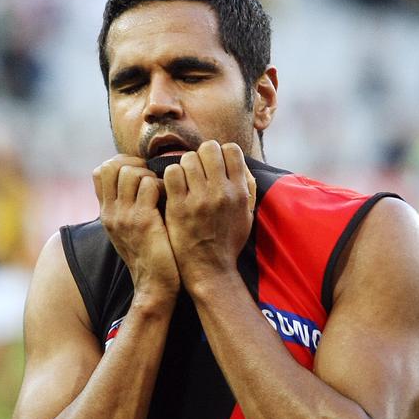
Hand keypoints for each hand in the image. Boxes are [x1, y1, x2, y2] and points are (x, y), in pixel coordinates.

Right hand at [93, 155, 179, 298]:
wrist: (154, 286)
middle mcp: (110, 212)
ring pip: (129, 172)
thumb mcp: (129, 231)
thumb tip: (138, 183)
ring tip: (162, 190)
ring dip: (150, 174)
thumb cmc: (150, 257)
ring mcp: (124, 216)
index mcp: (106, 213)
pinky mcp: (143, 221)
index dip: (122, 163)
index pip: (101, 171)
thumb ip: (127, 208)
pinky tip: (171, 199)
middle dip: (136, 164)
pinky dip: (163, 185)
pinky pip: (149, 184)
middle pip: (111, 166)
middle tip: (153, 177)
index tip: (141, 172)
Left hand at [162, 141, 255, 292]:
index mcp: (239, 192)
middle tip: (198, 172)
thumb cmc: (228, 242)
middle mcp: (220, 192)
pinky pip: (172, 173)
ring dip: (185, 167)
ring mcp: (198, 199)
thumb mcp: (247, 215)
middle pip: (209, 148)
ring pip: (188, 158)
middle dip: (202, 156)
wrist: (210, 269)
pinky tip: (174, 189)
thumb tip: (239, 163)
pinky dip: (171, 176)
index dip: (221, 153)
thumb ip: (247, 187)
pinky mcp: (178, 207)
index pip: (231, 149)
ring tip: (185, 182)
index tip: (215, 166)